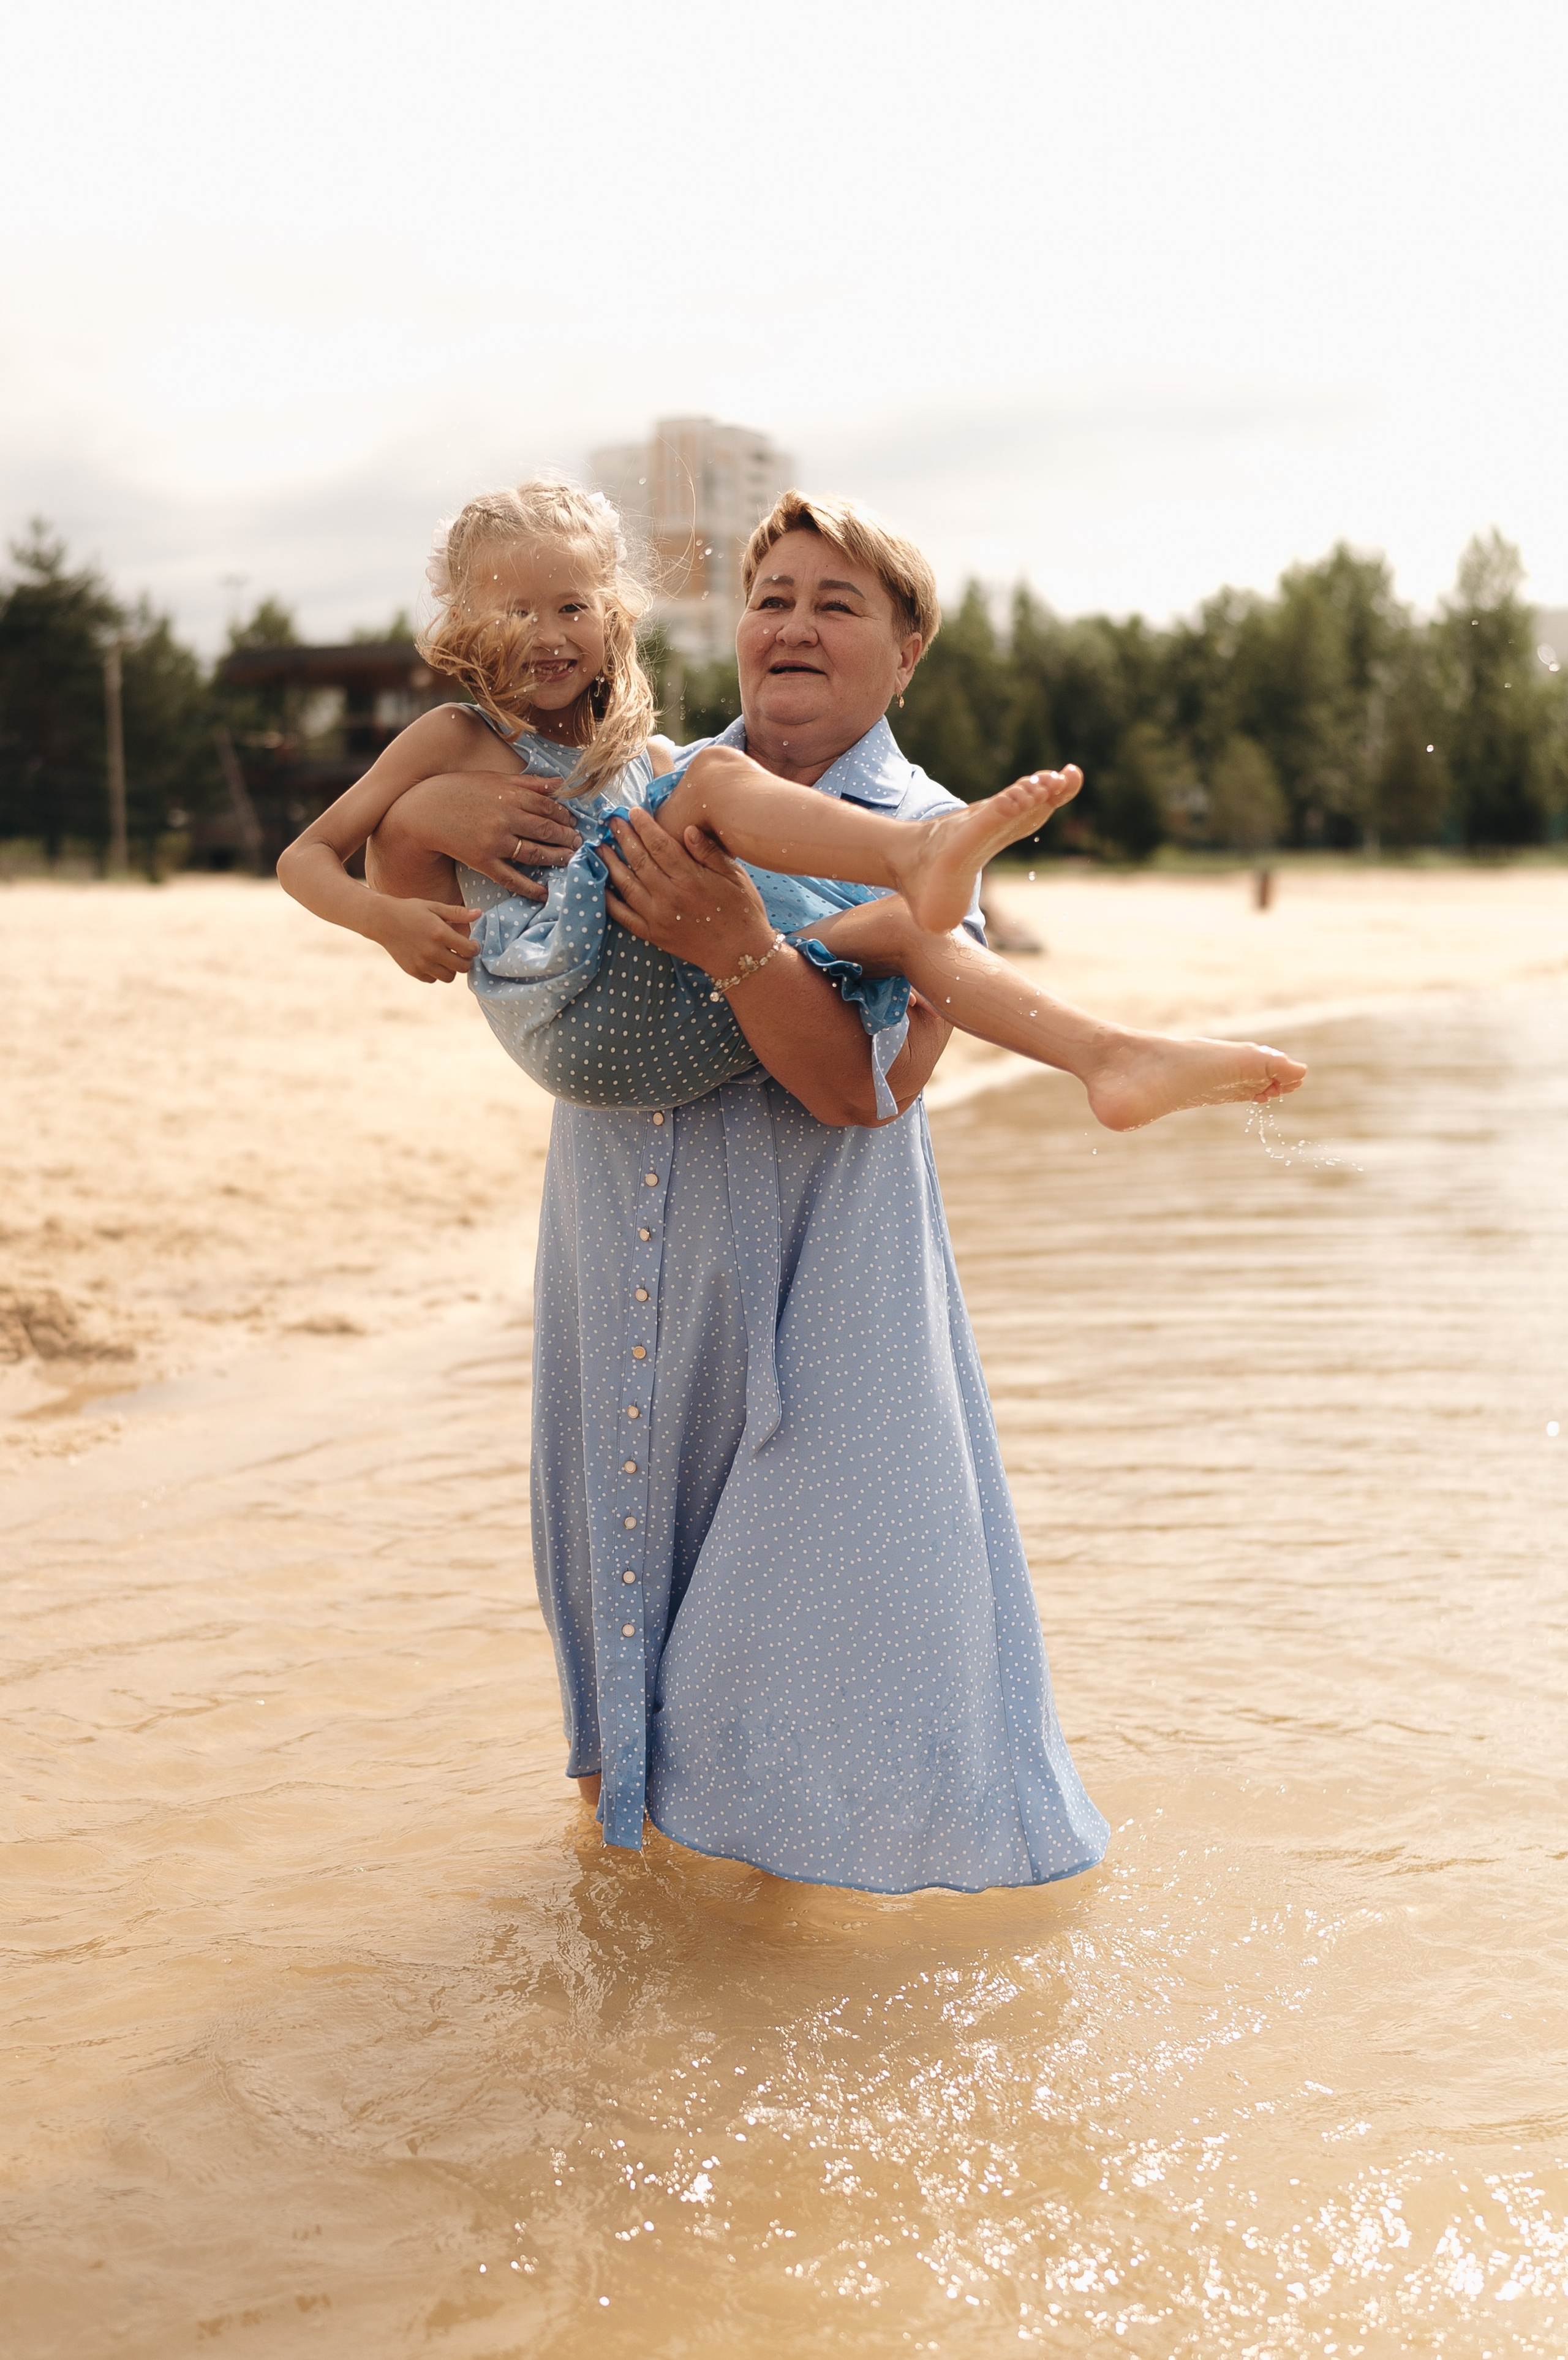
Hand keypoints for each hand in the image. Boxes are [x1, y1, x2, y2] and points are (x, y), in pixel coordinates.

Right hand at [366, 896, 480, 984]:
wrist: (382, 920)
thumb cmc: (410, 911)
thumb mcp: (434, 907)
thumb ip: (457, 913)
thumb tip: (479, 913)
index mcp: (439, 933)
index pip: (469, 950)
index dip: (474, 948)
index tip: (471, 944)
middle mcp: (431, 951)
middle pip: (462, 967)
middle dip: (466, 961)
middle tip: (462, 953)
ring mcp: (421, 963)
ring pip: (449, 977)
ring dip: (451, 969)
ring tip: (447, 957)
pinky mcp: (413, 971)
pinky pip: (433, 979)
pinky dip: (436, 973)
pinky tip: (432, 960)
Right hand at [374, 766, 580, 904]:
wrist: (423, 811)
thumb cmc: (458, 791)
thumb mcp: (493, 779)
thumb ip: (528, 783)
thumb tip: (559, 784)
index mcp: (509, 795)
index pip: (547, 807)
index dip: (564, 817)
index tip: (573, 823)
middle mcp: (506, 818)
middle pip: (546, 831)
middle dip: (566, 838)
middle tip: (579, 844)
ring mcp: (495, 841)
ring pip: (535, 854)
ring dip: (556, 858)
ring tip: (569, 860)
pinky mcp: (483, 861)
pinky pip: (512, 878)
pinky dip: (530, 887)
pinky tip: (544, 892)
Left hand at [601, 807, 774, 975]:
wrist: (741, 955)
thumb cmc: (742, 912)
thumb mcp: (734, 876)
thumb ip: (709, 852)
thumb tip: (688, 829)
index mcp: (690, 879)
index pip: (660, 845)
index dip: (644, 826)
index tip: (634, 812)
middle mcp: (669, 896)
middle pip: (639, 861)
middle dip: (624, 838)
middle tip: (613, 821)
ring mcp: (658, 917)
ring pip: (626, 885)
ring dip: (611, 864)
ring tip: (601, 847)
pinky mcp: (653, 935)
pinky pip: (624, 916)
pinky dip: (610, 901)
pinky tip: (602, 887)